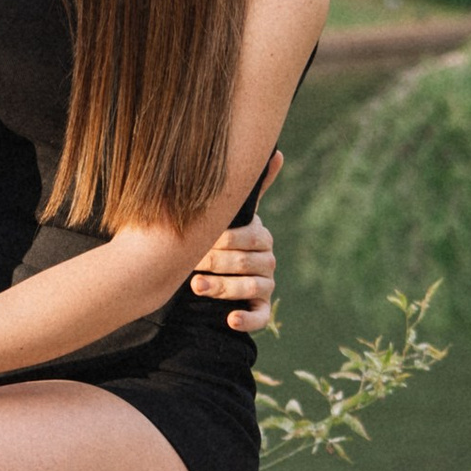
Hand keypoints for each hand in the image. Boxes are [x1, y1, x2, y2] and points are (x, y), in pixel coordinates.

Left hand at [189, 164, 280, 334]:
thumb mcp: (225, 213)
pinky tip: (231, 319)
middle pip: (249, 263)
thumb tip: (277, 151)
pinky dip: (248, 320)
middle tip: (192, 264)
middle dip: (219, 263)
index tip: (203, 241)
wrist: (197, 272)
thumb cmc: (211, 238)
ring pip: (253, 287)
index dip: (227, 239)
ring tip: (196, 287)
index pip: (251, 236)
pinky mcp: (260, 310)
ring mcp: (265, 285)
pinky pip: (262, 317)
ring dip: (224, 288)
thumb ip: (247, 187)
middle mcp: (267, 260)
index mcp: (260, 235)